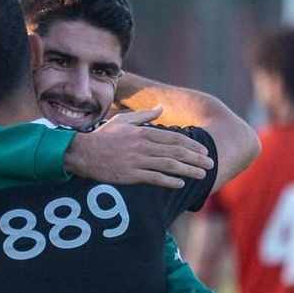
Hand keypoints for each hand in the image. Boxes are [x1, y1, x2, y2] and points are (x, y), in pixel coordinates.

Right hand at [63, 108, 213, 188]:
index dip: (192, 144)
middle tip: (210, 163)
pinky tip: (180, 184)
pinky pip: (155, 178)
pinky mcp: (131, 175)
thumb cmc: (103, 137)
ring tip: (201, 175)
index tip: (204, 150)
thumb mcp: (124, 120)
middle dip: (196, 158)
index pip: (175, 138)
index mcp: (144, 132)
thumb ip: (144, 115)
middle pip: (177, 152)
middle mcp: (144, 145)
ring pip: (170, 165)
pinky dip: (170, 181)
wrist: (83, 153)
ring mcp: (138, 161)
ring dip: (188, 170)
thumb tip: (161, 108)